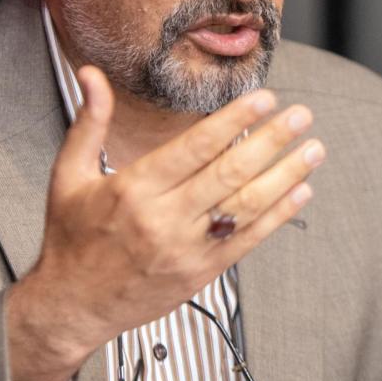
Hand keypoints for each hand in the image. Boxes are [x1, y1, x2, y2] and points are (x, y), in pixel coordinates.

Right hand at [5, 66, 324, 380]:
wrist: (72, 306)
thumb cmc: (72, 237)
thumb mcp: (69, 175)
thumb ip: (89, 122)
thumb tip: (91, 74)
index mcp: (134, 189)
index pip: (195, 147)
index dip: (234, 120)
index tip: (264, 99)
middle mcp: (164, 219)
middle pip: (229, 173)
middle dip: (271, 141)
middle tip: (301, 115)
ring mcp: (186, 249)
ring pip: (246, 207)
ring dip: (285, 176)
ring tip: (313, 150)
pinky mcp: (201, 273)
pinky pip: (247, 241)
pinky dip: (278, 216)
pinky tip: (300, 191)